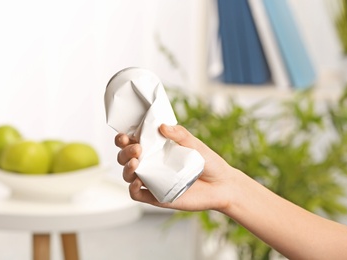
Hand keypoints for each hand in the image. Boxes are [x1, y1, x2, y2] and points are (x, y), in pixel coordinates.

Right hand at [115, 124, 238, 211]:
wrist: (222, 186)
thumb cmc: (209, 163)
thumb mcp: (196, 145)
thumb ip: (180, 135)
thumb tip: (162, 126)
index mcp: (157, 148)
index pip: (133, 141)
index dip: (123, 138)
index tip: (125, 136)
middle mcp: (152, 163)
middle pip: (125, 158)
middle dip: (125, 152)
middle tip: (136, 149)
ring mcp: (153, 180)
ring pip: (128, 175)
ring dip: (127, 169)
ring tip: (135, 163)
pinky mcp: (157, 196)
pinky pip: (137, 194)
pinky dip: (133, 189)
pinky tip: (139, 182)